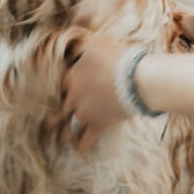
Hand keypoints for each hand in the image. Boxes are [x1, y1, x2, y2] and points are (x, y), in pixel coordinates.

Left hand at [57, 34, 133, 152]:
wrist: (137, 79)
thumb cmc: (119, 57)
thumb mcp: (97, 42)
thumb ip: (82, 43)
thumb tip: (73, 42)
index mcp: (71, 76)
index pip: (61, 83)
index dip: (65, 87)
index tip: (67, 91)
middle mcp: (73, 95)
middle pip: (62, 105)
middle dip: (59, 111)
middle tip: (55, 118)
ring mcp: (84, 112)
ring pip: (67, 127)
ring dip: (63, 134)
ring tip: (61, 140)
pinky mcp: (98, 126)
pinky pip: (85, 141)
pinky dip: (81, 147)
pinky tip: (79, 150)